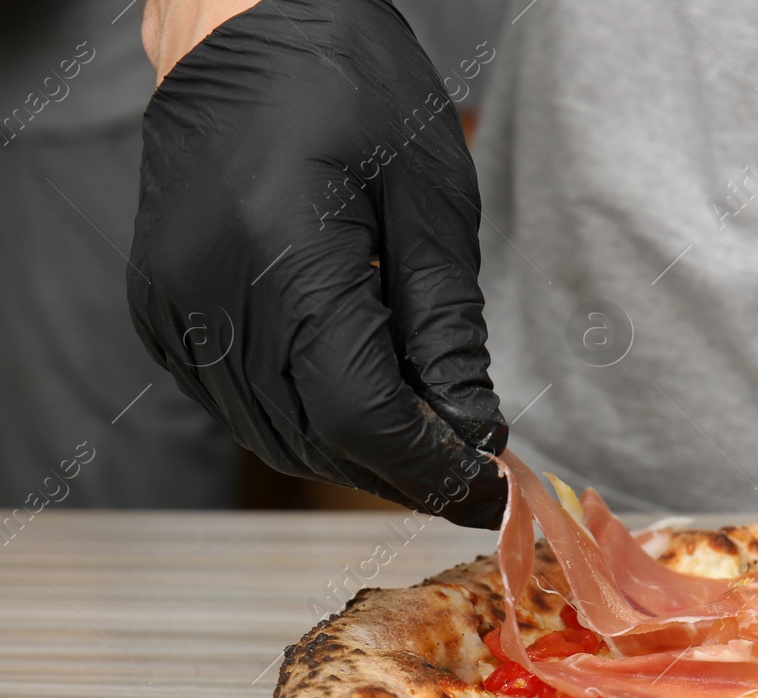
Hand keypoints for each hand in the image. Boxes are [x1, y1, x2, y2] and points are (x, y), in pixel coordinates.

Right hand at [128, 0, 507, 526]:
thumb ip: (448, 331)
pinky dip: (305, 418)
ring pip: (275, 436)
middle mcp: (210, 294)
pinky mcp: (162, 310)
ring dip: (357, 452)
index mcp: (283, 258)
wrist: (250, 28)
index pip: (361, 417)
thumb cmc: (356, 93)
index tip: (490, 487)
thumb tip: (475, 433)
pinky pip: (238, 404)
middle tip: (472, 465)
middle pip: (316, 441)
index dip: (432, 467)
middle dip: (403, 468)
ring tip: (425, 429)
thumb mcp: (433, 207)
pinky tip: (358, 391)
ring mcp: (174, 307)